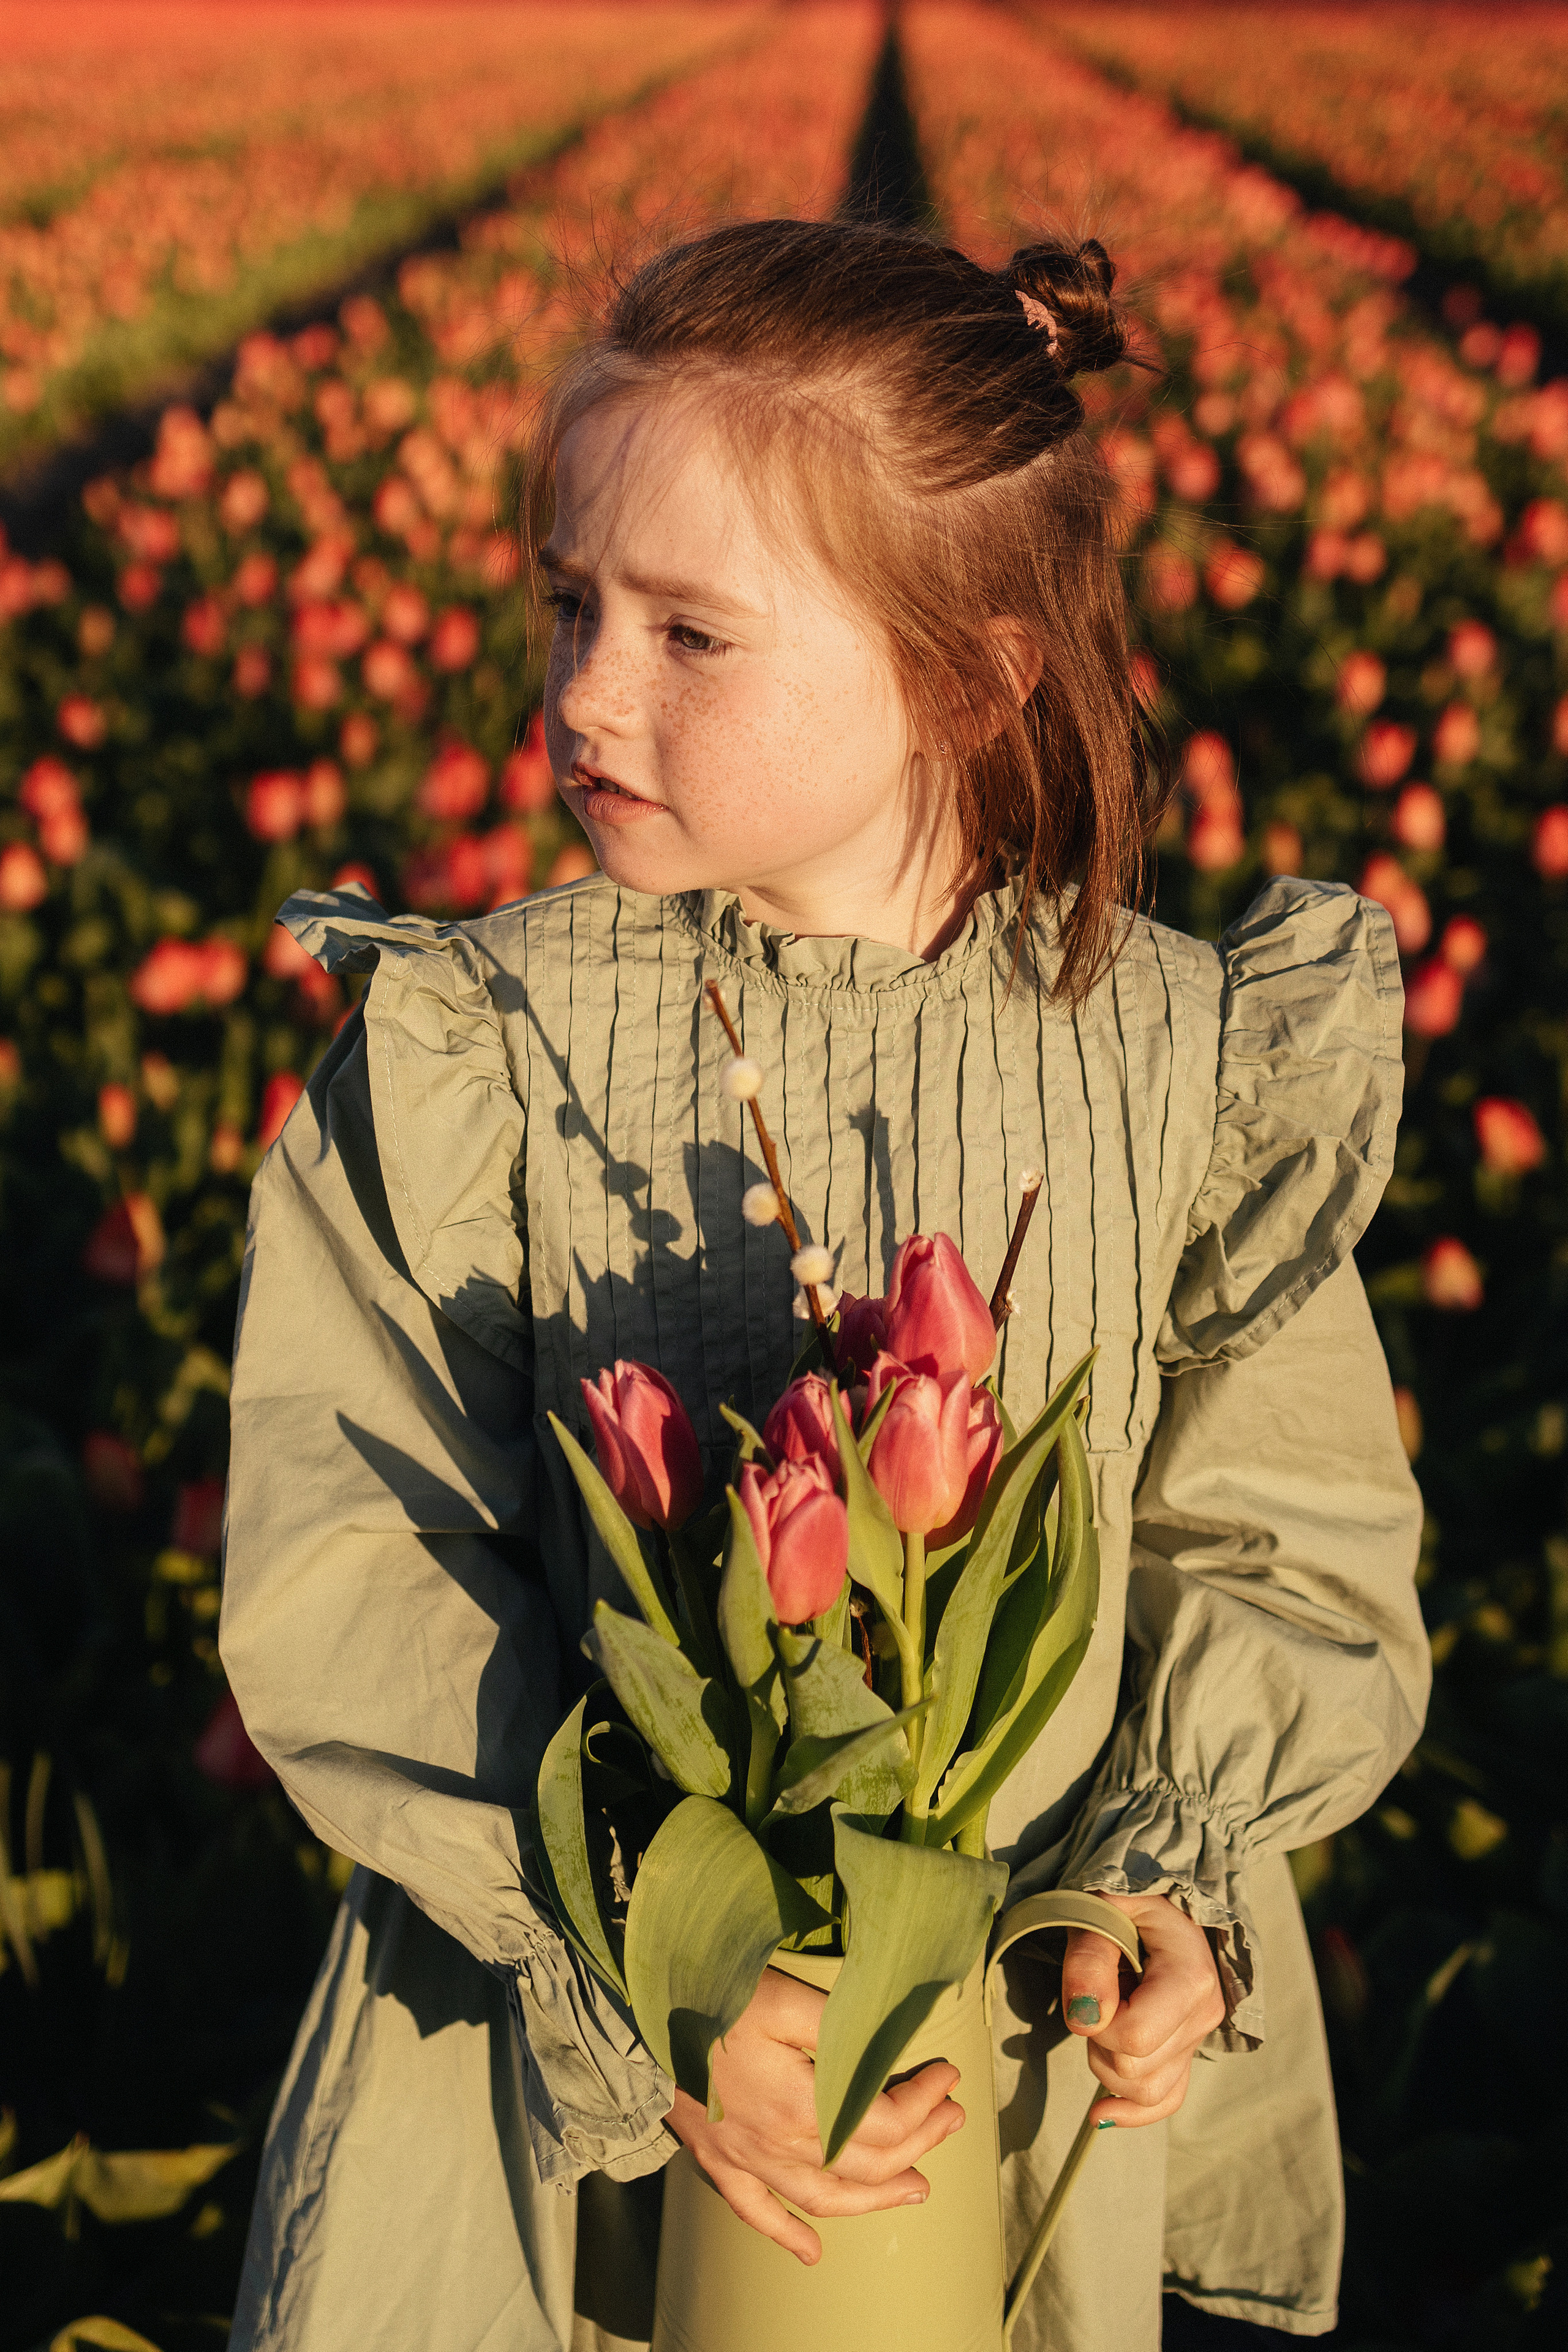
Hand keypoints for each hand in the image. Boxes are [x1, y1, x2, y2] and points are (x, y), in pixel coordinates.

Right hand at [664, 1964, 965, 2263]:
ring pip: (825, 2198)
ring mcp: (747, 2161)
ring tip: (918, 2189)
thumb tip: (890, 2046)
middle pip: (866, 2162)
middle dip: (920, 2142)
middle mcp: (779, 2145)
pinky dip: (787, 2236)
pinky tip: (812, 2255)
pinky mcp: (719, 2162)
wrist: (637, 2022)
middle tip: (953, 2120)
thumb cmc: (712, 2000)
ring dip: (876, 2198)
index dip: (925, 2102)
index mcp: (802, 2104)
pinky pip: (757, 2213)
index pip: (884, 2120)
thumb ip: (840, 2028)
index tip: (948, 2076)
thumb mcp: (783, 2000)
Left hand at [1060, 1892, 1224, 2127]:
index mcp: (1190, 1977)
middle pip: (1137, 2070)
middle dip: (1099, 2043)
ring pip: (1147, 2091)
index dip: (1098, 2024)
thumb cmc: (1125, 1898)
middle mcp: (1204, 2014)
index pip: (1136, 2036)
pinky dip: (1132, 2110)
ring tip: (1104, 2018)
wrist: (1154, 1897)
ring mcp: (1198, 2036)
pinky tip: (1102, 2113)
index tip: (1088, 1990)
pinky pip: (1166, 2099)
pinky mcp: (1187, 2051)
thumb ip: (1089, 1959)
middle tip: (1094, 1997)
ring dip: (1108, 2066)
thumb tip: (1084, 2019)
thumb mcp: (1101, 1908)